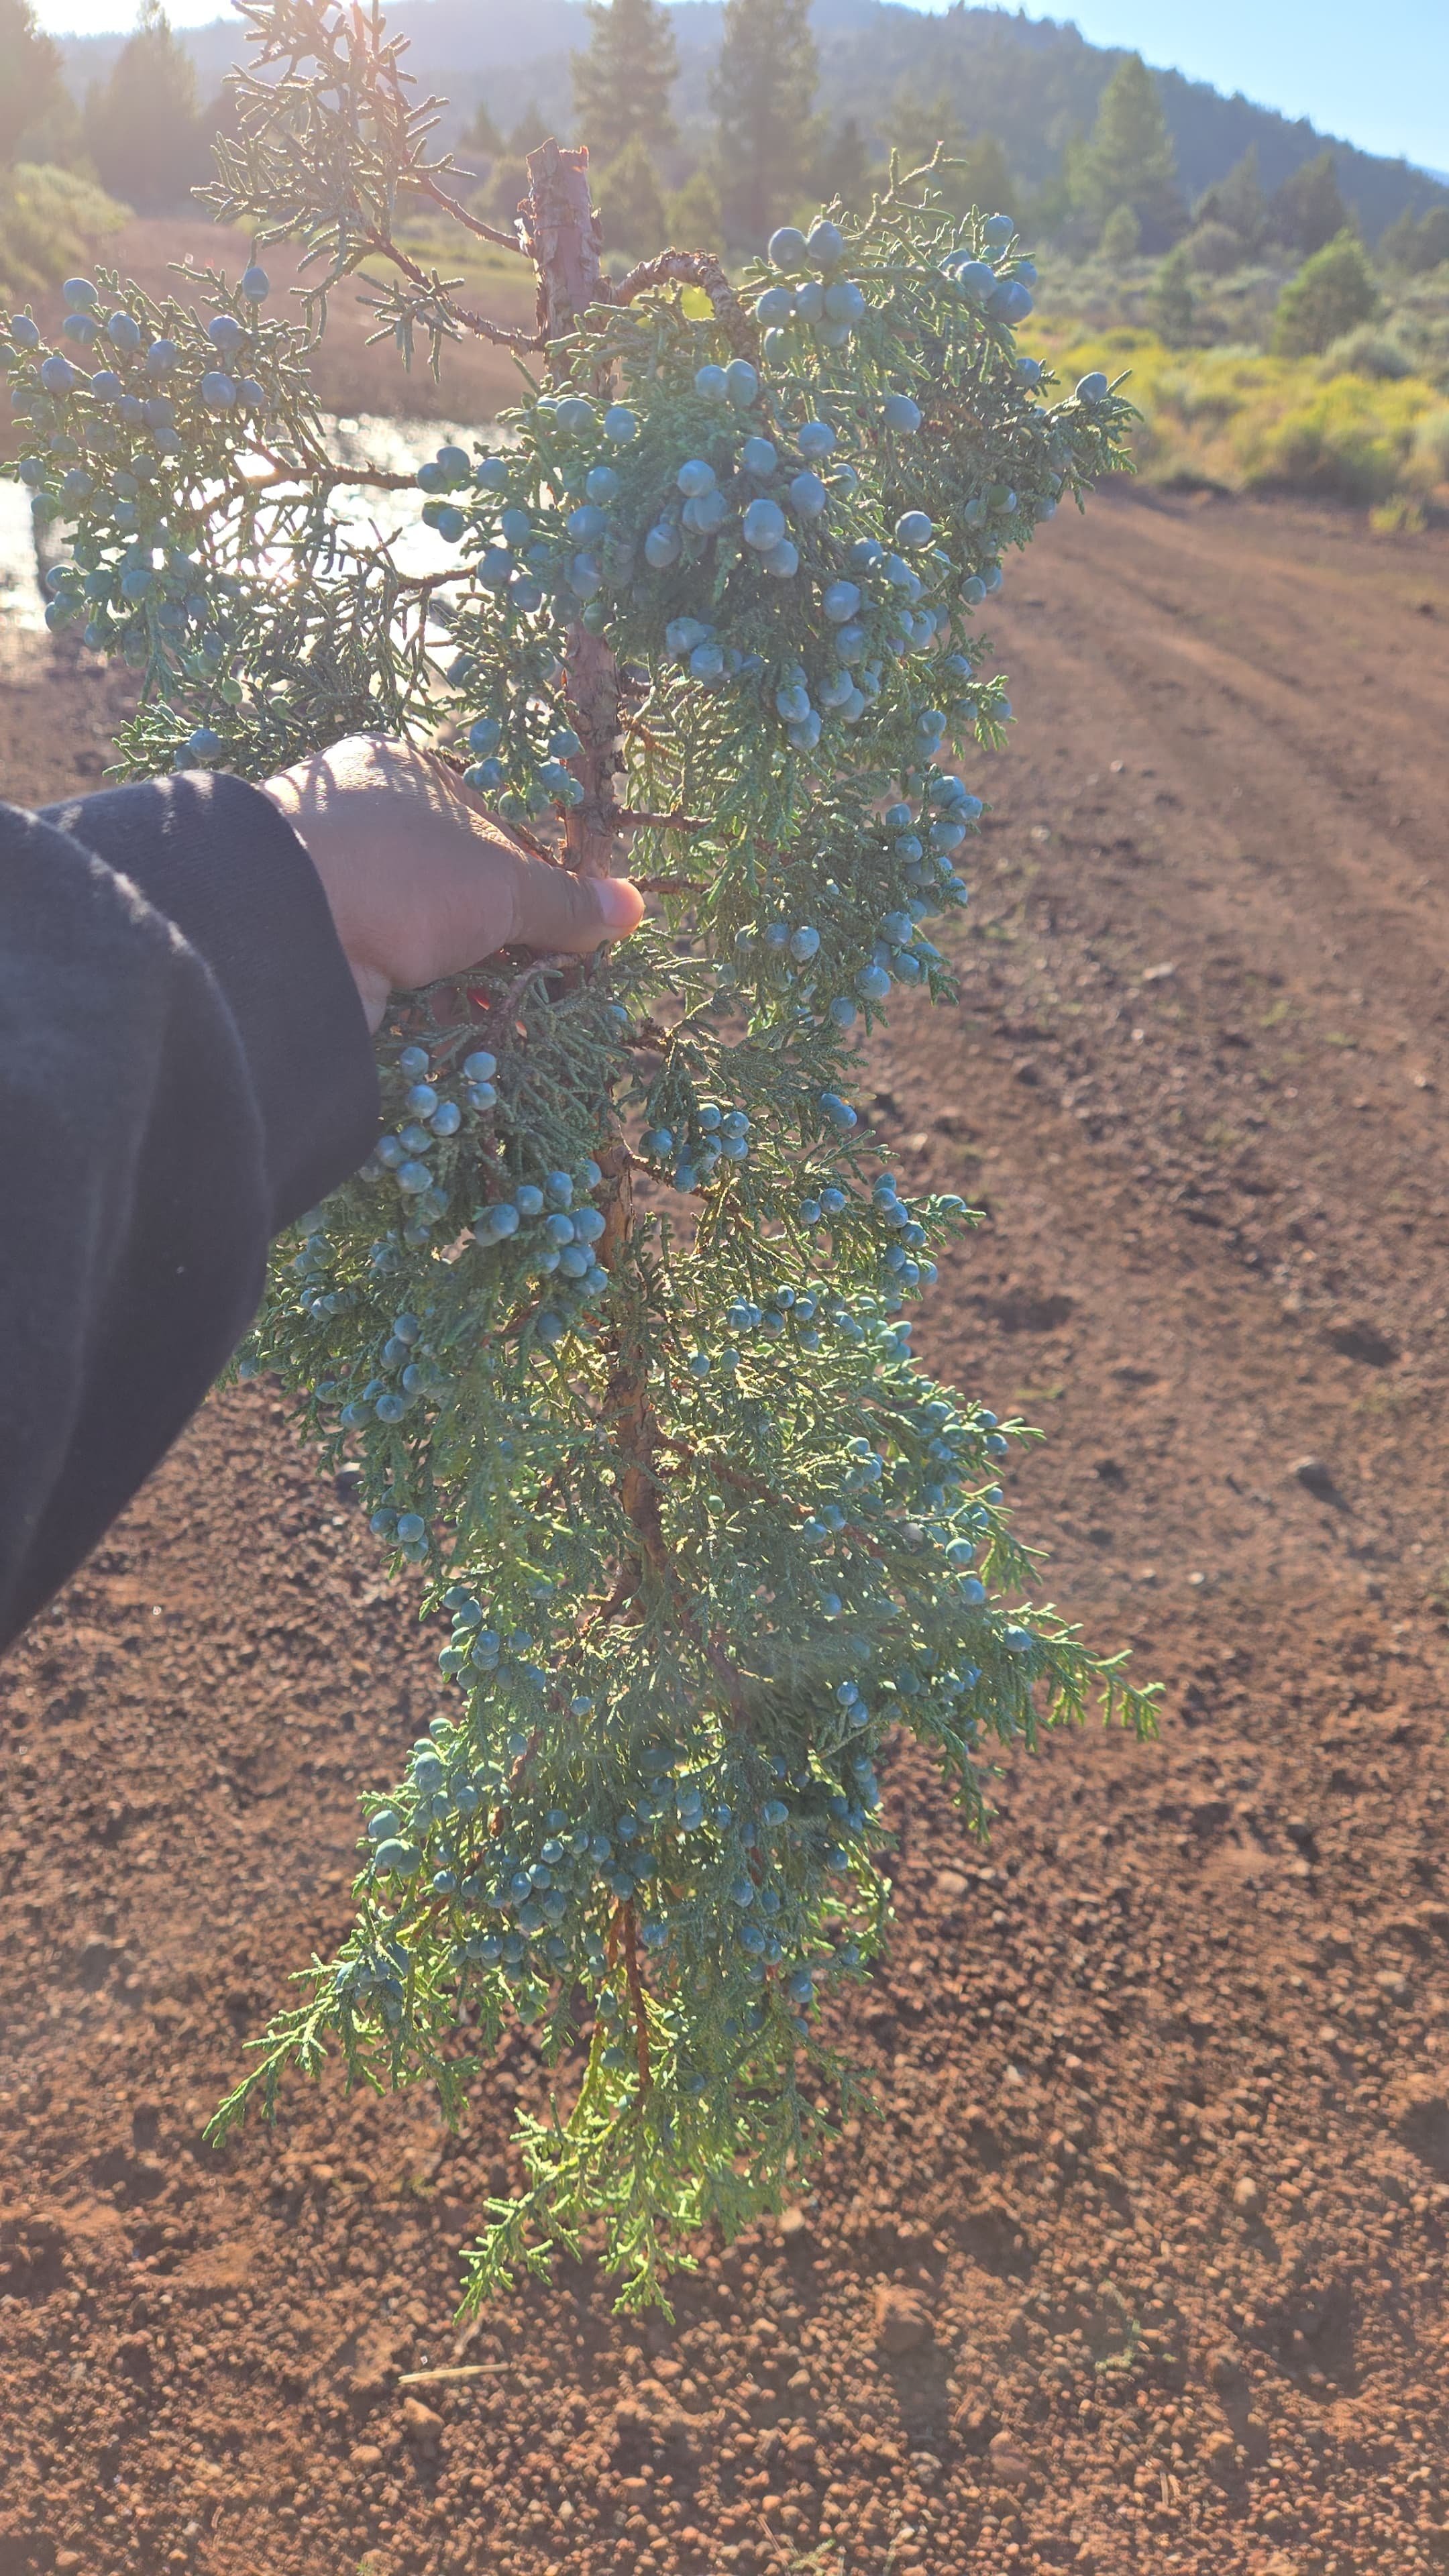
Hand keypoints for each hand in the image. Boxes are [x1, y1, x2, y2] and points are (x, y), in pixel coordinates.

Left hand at [259, 733, 645, 1031]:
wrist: (281, 933)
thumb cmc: (400, 872)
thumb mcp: (501, 882)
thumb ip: (562, 901)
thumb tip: (632, 906)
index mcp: (398, 773)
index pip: (485, 822)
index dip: (529, 876)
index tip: (565, 924)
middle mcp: (360, 823)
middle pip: (454, 884)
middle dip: (500, 934)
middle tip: (547, 976)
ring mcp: (333, 886)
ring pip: (422, 935)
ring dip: (465, 975)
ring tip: (512, 1010)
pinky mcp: (317, 947)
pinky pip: (389, 975)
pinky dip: (425, 1000)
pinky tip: (458, 1024)